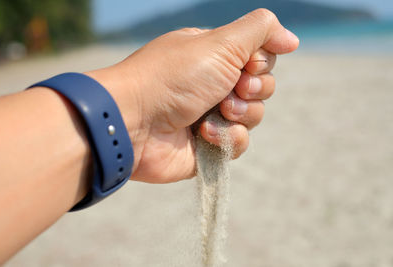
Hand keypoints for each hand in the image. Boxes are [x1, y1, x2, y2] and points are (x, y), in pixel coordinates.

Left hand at [86, 9, 298, 182]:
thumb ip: (260, 31)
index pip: (259, 57)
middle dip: (252, 88)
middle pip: (261, 86)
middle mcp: (213, 83)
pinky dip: (227, 137)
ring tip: (215, 112)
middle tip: (231, 89)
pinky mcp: (207, 145)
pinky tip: (204, 134)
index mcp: (214, 55)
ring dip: (240, 114)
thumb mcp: (220, 42)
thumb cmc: (173, 76)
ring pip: (253, 116)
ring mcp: (210, 114)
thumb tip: (292, 39)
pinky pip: (239, 143)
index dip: (260, 63)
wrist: (134, 121)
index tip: (245, 64)